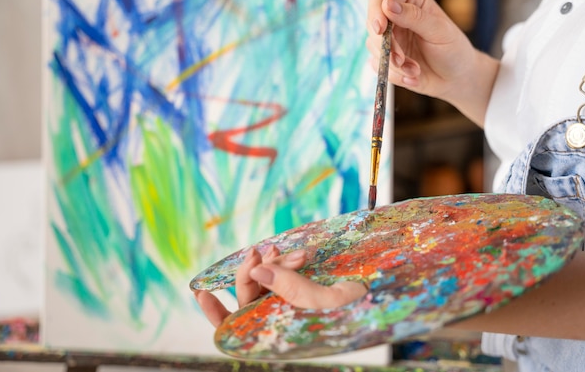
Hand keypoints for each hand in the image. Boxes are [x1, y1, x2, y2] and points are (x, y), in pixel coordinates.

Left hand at [194, 245, 366, 326]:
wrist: (384, 306)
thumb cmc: (355, 313)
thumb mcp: (321, 301)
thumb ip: (289, 285)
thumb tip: (257, 267)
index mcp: (277, 333)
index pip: (235, 328)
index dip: (216, 314)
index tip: (201, 293)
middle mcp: (279, 321)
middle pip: (251, 296)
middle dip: (255, 271)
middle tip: (270, 251)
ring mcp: (290, 305)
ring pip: (267, 282)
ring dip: (274, 263)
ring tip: (297, 253)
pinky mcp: (302, 292)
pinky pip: (282, 278)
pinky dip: (279, 265)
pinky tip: (280, 254)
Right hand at [366, 0, 498, 125]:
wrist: (457, 78)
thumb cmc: (454, 49)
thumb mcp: (438, 30)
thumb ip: (414, 16)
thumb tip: (388, 4)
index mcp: (409, 2)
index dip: (376, 10)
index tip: (380, 29)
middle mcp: (396, 19)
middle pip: (372, 25)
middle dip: (385, 46)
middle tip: (400, 60)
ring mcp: (390, 40)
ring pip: (374, 48)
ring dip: (394, 64)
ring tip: (415, 71)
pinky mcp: (387, 60)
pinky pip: (379, 67)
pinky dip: (396, 76)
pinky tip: (414, 78)